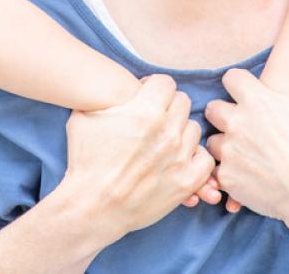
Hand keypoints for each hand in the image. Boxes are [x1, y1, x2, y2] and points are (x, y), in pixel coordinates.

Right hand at [62, 74, 215, 241]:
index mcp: (145, 110)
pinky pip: (205, 158)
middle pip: (182, 102)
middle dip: (167, 106)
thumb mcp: (84, 116)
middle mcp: (167, 130)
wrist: (92, 205)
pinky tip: (178, 158)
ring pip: (193, 128)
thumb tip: (108, 84)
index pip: (166, 83)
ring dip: (180, 130)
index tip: (146, 96)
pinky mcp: (186, 181)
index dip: (153, 87)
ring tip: (164, 140)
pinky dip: (194, 156)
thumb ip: (104, 97)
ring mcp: (179, 156)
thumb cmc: (85, 160)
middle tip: (154, 117)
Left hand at [205, 69, 288, 225]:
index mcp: (257, 101)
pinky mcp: (227, 175)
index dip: (239, 86)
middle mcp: (237, 121)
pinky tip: (245, 177)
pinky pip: (219, 170)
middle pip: (213, 108)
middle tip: (238, 127)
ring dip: (225, 146)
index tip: (245, 95)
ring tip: (242, 156)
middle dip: (223, 116)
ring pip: (213, 141)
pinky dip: (229, 173)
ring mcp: (229, 149)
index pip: (232, 78)